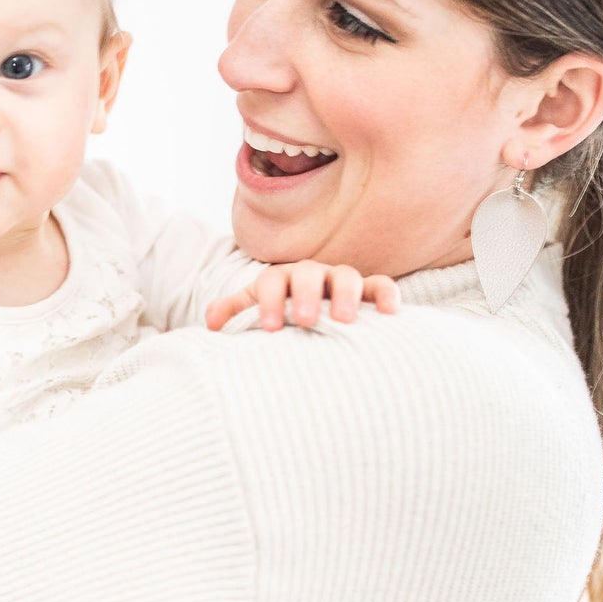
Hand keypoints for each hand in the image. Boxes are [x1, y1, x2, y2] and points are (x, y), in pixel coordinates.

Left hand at [206, 262, 400, 333]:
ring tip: (344, 320)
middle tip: (304, 320)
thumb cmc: (282, 314)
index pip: (271, 280)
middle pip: (308, 273)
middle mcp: (311, 275)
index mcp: (282, 279)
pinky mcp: (370, 290)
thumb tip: (210, 324)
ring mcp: (341, 280)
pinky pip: (381, 285)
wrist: (315, 312)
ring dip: (344, 294)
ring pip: (345, 276)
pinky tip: (392, 314)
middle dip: (305, 295)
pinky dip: (387, 295)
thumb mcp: (258, 310)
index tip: (271, 328)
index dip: (269, 300)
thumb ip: (236, 312)